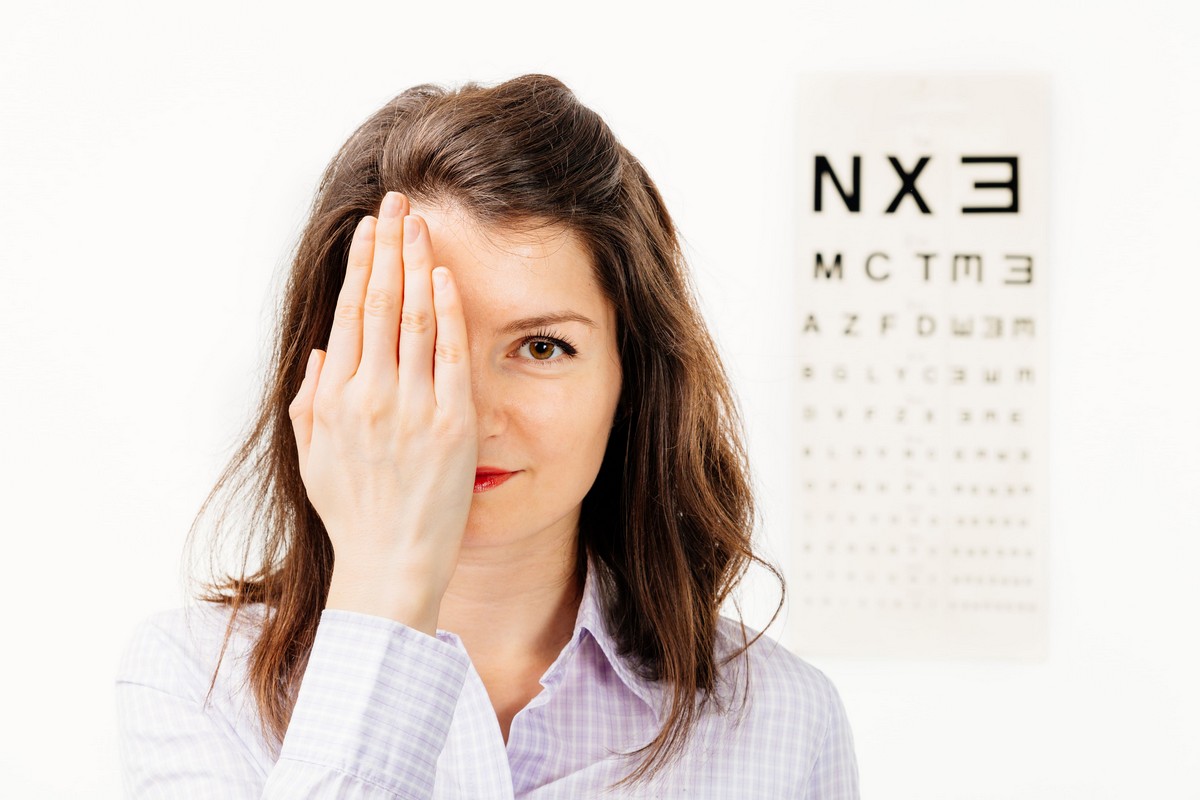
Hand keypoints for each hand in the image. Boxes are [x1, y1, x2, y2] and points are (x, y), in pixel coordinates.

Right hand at [287, 191, 476, 635]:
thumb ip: (310, 402)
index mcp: (333, 399)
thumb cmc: (351, 515)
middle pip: (378, 302)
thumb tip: (320, 354)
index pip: (346, 314)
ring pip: (413, 317)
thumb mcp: (313, 457)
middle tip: (397, 201)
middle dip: (388, 245)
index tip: (368, 228)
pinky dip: (447, 311)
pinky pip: (449, 354)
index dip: (359, 265)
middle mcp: (369, 395)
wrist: (391, 564)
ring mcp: (412, 407)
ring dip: (417, 263)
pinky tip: (446, 276)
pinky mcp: (452, 423)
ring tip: (421, 222)